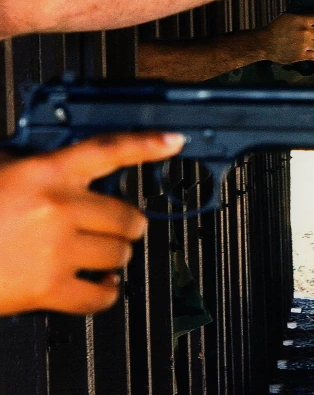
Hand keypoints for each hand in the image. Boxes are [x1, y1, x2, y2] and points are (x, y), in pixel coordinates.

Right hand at [0, 132, 183, 315]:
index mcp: (46, 172)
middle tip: (126, 225)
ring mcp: (56, 249)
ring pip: (120, 253)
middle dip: (130, 223)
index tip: (174, 141)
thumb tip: (72, 168)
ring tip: (111, 254)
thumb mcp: (2, 168)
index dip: (147, 145)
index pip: (109, 150)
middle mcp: (59, 207)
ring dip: (120, 255)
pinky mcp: (47, 289)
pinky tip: (105, 285)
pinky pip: (100, 295)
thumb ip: (39, 166)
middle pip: (126, 215)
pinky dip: (108, 292)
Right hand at [259, 12, 313, 62]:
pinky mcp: (301, 55)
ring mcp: (303, 44)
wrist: (265, 43)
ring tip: (304, 45)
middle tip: (308, 38)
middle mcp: (305, 31)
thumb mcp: (289, 18)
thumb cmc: (275, 29)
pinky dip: (312, 55)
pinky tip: (304, 52)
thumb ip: (303, 21)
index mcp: (302, 20)